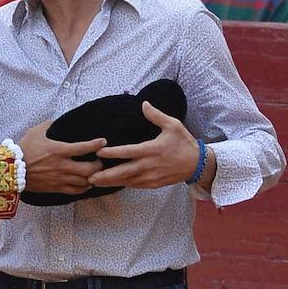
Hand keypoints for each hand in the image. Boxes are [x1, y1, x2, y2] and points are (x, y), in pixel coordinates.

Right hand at [15, 122, 104, 194]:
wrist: (10, 169)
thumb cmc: (23, 149)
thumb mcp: (35, 132)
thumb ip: (49, 125)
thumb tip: (58, 120)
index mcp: (58, 150)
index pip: (83, 148)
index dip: (96, 144)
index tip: (103, 142)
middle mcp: (62, 166)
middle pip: (89, 169)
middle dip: (98, 165)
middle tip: (99, 161)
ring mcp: (60, 179)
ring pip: (85, 182)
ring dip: (93, 177)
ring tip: (95, 173)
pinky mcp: (56, 188)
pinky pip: (75, 191)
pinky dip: (84, 188)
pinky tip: (86, 184)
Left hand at [88, 102, 205, 188]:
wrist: (197, 164)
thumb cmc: (184, 143)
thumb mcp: (173, 125)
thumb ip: (156, 115)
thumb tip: (144, 104)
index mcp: (152, 149)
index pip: (128, 152)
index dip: (112, 153)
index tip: (99, 152)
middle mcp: (149, 165)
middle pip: (123, 172)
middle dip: (105, 175)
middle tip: (89, 176)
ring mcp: (151, 177)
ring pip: (127, 181)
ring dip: (111, 182)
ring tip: (95, 182)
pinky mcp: (153, 184)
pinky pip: (135, 185)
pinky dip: (123, 184)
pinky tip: (112, 184)